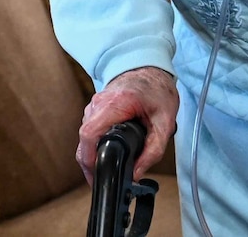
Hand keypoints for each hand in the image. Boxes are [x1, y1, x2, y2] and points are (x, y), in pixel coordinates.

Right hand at [76, 66, 177, 183]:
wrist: (150, 68)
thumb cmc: (157, 92)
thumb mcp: (164, 123)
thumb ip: (152, 151)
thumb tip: (136, 173)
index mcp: (115, 104)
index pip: (89, 133)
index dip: (88, 157)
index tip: (96, 173)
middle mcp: (99, 103)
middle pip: (83, 138)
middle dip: (89, 162)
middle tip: (102, 180)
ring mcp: (94, 104)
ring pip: (84, 135)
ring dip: (91, 153)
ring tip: (106, 169)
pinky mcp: (95, 107)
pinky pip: (89, 129)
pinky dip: (94, 144)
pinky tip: (105, 153)